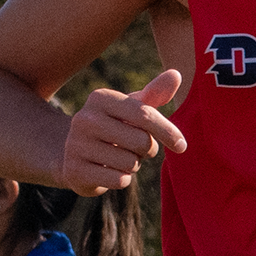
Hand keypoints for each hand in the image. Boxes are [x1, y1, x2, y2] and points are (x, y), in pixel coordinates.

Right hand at [59, 69, 185, 195]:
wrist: (75, 154)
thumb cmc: (114, 127)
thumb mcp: (132, 109)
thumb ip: (154, 94)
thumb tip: (176, 74)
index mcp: (100, 98)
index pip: (145, 115)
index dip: (168, 132)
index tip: (182, 145)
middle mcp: (84, 118)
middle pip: (141, 142)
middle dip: (147, 150)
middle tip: (134, 148)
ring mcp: (75, 145)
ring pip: (130, 164)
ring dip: (133, 165)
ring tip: (119, 158)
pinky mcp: (73, 171)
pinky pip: (118, 181)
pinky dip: (122, 180)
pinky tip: (109, 172)